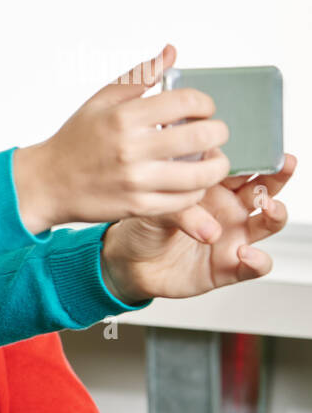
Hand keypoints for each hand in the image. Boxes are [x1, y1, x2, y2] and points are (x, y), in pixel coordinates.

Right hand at [13, 44, 231, 233]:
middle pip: (202, 136)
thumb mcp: (101, 101)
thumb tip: (170, 52)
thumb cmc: (74, 141)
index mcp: (123, 117)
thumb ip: (139, 76)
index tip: (202, 109)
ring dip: (216, 164)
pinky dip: (196, 189)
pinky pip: (185, 200)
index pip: (186, 102)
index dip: (204, 103)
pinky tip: (190, 181)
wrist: (46, 182)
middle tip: (213, 133)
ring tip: (211, 159)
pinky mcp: (138, 206)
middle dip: (218, 132)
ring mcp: (136, 180)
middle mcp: (131, 148)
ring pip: (201, 174)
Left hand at [99, 153, 295, 302]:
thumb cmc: (144, 227)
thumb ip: (179, 201)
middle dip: (278, 175)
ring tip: (267, 206)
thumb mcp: (156, 207)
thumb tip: (203, 203)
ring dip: (275, 212)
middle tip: (283, 164)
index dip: (253, 157)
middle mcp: (230, 210)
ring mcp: (234, 237)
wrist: (130, 263)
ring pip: (270, 222)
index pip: (242, 167)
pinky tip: (246, 254)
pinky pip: (256, 265)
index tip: (257, 146)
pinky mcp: (230, 266)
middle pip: (265, 189)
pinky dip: (258, 260)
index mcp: (214, 188)